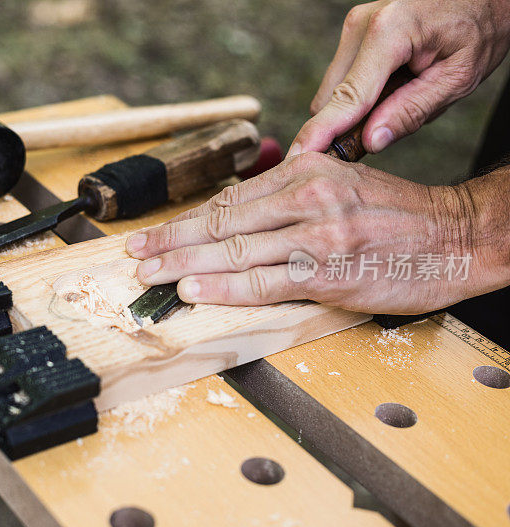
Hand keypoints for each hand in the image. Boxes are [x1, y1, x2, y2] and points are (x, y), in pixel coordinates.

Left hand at [125, 153, 483, 313]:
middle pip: (220, 222)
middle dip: (170, 241)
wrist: (455, 236)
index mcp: (304, 173)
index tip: (152, 234)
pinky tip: (194, 289)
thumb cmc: (394, 215)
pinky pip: (263, 282)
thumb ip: (288, 198)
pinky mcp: (327, 273)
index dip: (183, 221)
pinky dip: (223, 286)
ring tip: (150, 275)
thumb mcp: (339, 185)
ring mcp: (316, 235)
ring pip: (234, 251)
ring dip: (184, 264)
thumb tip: (234, 220)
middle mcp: (306, 198)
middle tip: (135, 255)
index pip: (227, 200)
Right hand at [289, 0, 509, 156]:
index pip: (347, 97)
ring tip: (402, 94)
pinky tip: (394, 83)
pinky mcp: (353, 31)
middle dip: (351, 123)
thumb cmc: (479, 28)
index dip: (322, 132)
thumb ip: (412, 112)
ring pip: (333, 90)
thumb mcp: (459, 77)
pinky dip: (360, 93)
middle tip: (392, 126)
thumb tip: (370, 142)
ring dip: (357, 107)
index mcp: (389, 32)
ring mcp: (353, 26)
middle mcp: (361, 24)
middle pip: (332, 98)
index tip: (298, 157)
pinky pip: (342, 78)